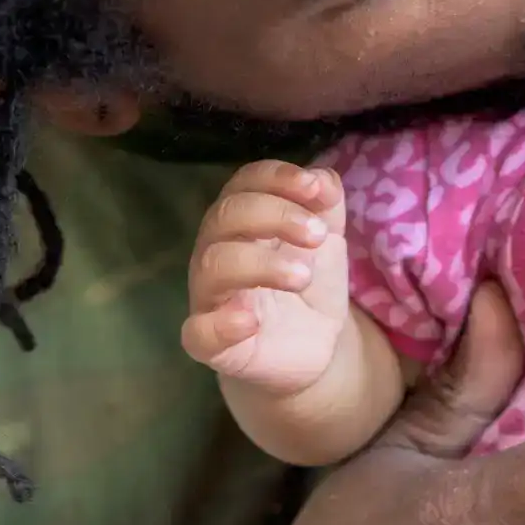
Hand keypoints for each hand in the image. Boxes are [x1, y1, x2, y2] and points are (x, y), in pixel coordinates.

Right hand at [184, 160, 350, 393]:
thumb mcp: (327, 237)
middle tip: (317, 236)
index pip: (244, 183)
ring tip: (303, 276)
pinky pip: (197, 334)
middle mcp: (216, 250)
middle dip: (276, 216)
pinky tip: (251, 321)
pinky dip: (220, 325)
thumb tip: (322, 178)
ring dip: (261, 264)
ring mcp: (210, 297)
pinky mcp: (212, 343)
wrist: (311, 347)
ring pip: (213, 266)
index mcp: (241, 219)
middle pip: (225, 216)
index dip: (276, 178)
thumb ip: (326, 202)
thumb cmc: (306, 280)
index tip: (315, 188)